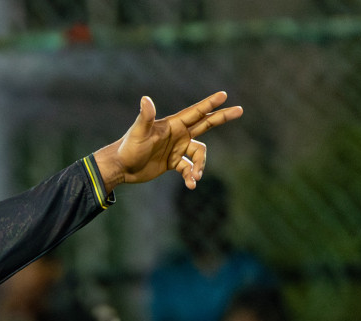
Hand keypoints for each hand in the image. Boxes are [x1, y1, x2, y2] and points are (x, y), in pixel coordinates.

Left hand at [95, 91, 242, 190]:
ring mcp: (176, 148)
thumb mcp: (138, 133)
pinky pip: (188, 168)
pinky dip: (191, 176)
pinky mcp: (173, 163)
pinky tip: (191, 184)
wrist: (120, 168)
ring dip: (200, 164)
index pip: (195, 112)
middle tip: (240, 110)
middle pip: (205, 124)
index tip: (224, 95)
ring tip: (195, 176)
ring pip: (199, 153)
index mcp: (172, 125)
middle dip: (221, 117)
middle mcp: (177, 134)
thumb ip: (145, 117)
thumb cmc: (128, 148)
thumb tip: (146, 99)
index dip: (209, 103)